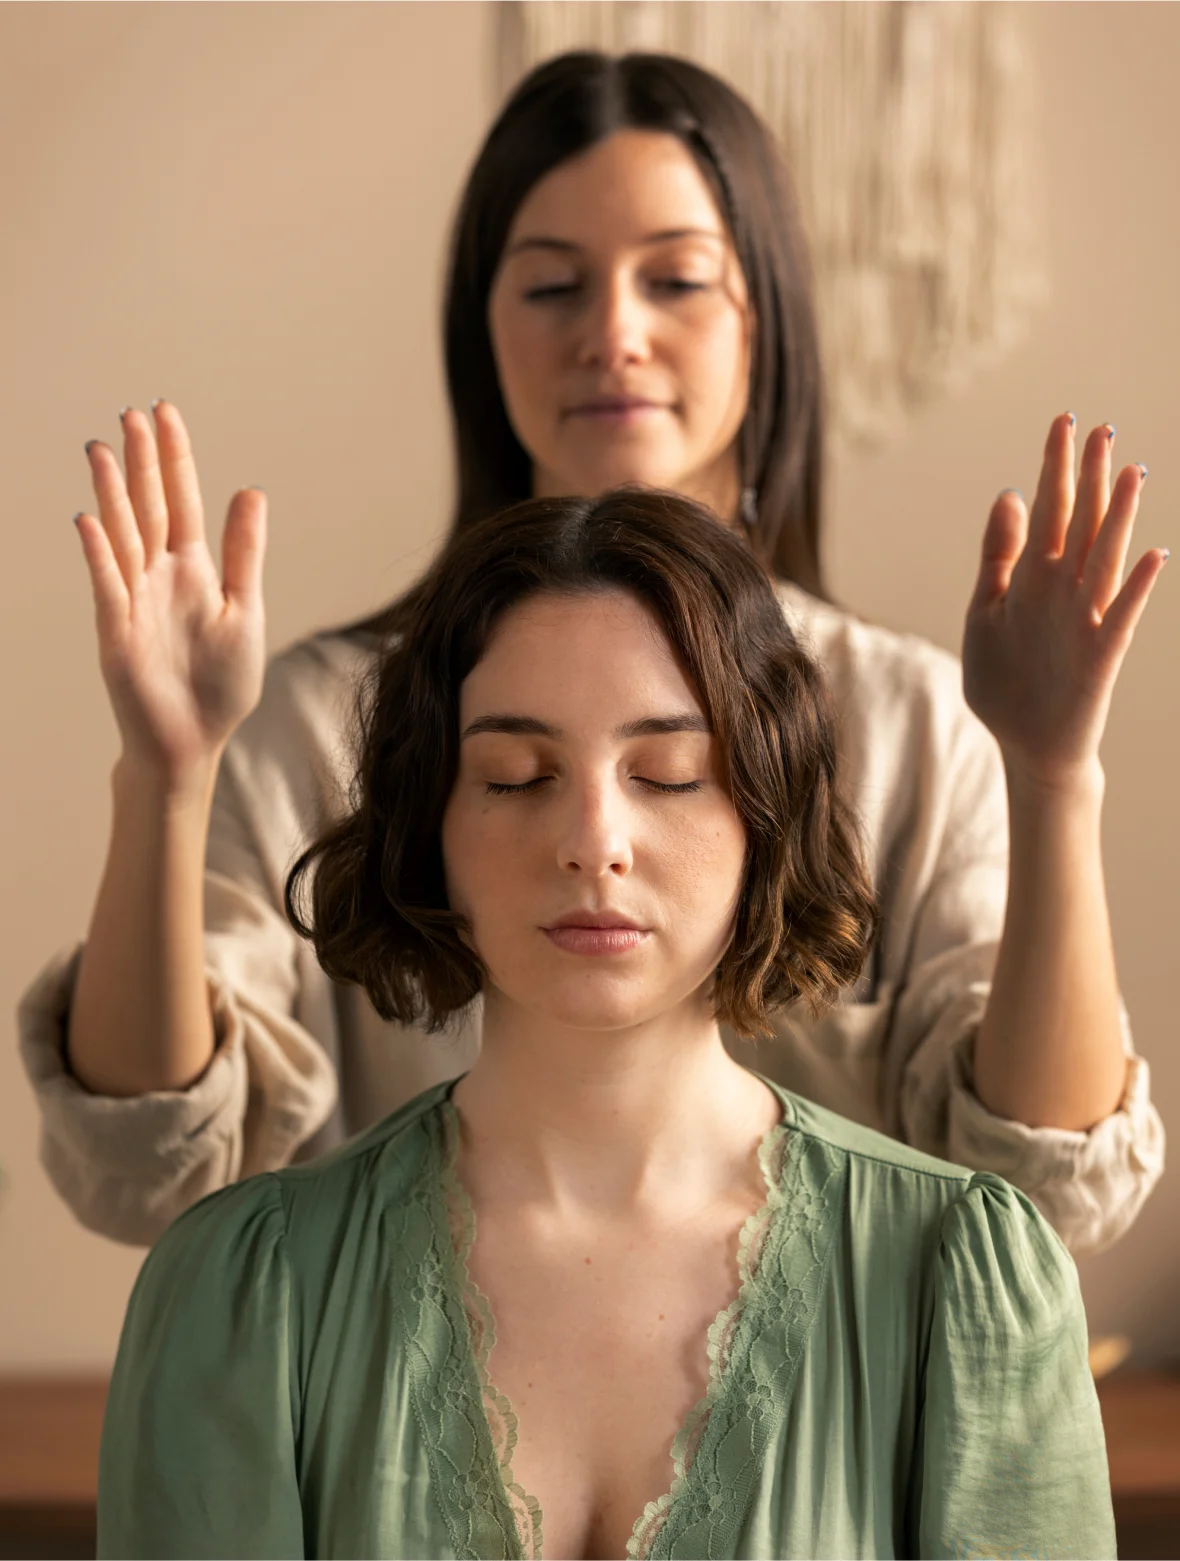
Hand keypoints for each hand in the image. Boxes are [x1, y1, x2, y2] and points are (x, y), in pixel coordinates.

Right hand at [73, 401, 267, 788]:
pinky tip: (89, 520)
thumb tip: (252, 490)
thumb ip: (245, 552)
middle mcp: (160, 576)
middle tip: (130, 414)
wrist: (193, 741)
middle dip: (141, 462)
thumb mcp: (245, 609)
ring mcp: (134, 600)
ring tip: (101, 449)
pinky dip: (99, 553)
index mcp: (194, 570)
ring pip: (122, 535)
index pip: (182, 501)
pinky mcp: (117, 631)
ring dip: (112, 494)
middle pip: (148, 507)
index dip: (175, 458)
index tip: (164, 413)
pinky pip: (107, 584)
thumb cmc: (220, 684)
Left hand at [962, 412, 1167, 791]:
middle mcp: (1064, 590)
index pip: (1047, 510)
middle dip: (1088, 478)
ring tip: (1130, 473)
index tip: (1063, 421)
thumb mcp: (985, 610)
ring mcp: (1084, 620)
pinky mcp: (1100, 657)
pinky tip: (1156, 556)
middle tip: (1101, 427)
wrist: (1025, 744)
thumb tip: (1008, 493)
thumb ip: (997, 555)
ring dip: (1118, 518)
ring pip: (1104, 559)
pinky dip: (1138, 588)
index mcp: (1033, 577)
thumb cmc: (1005, 679)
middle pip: (1080, 524)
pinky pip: (1122, 617)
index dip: (1054, 467)